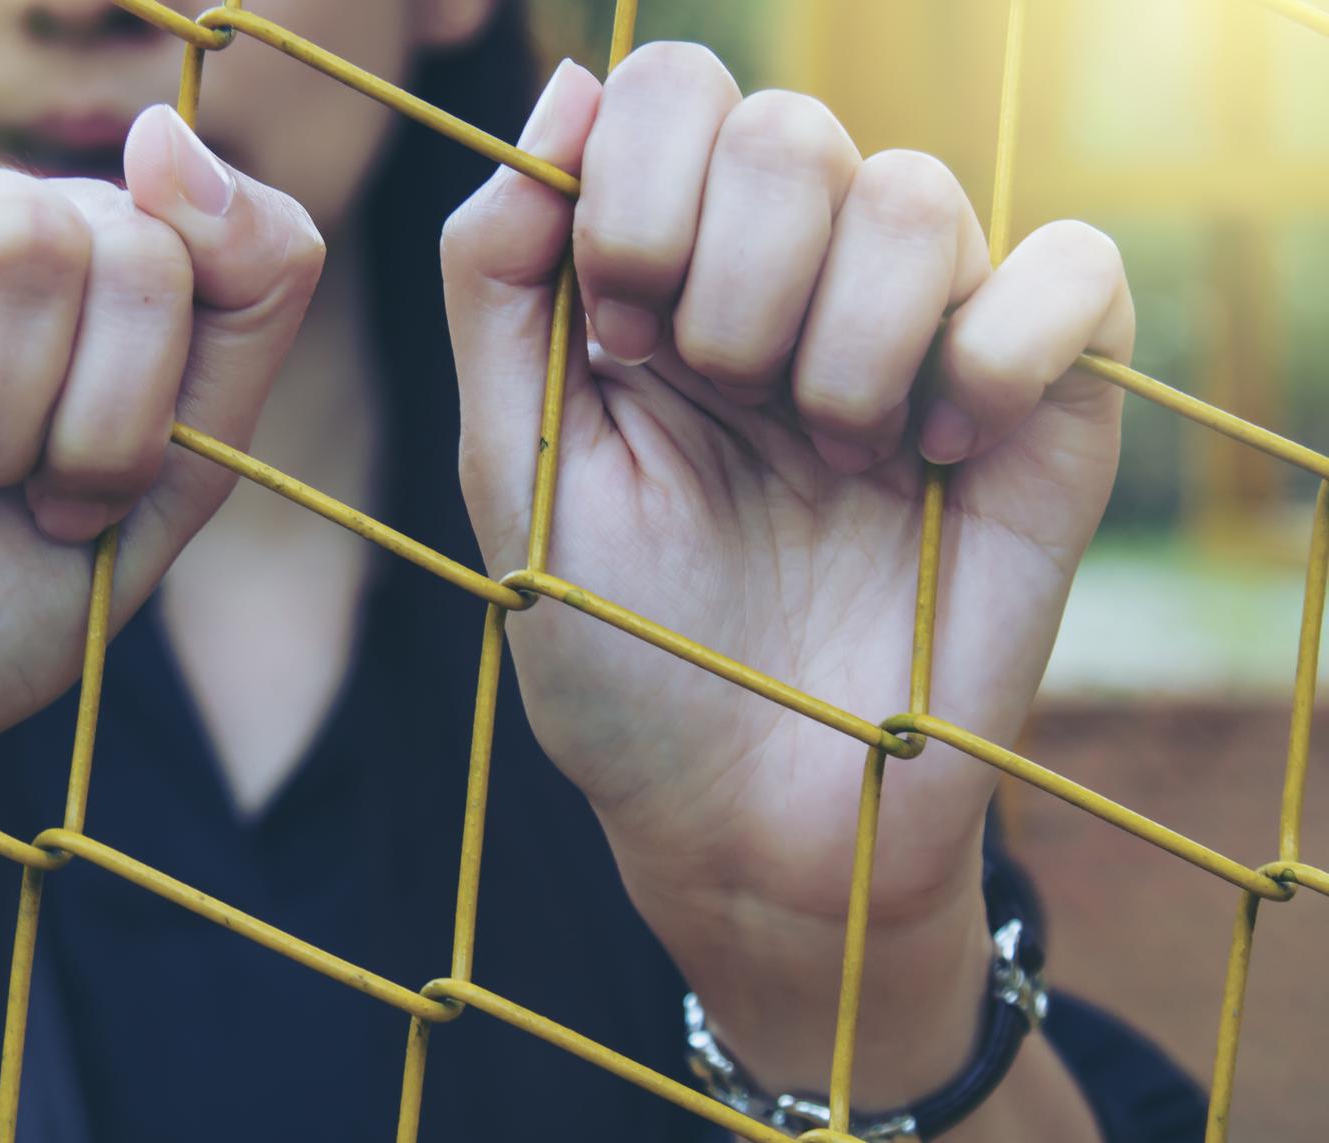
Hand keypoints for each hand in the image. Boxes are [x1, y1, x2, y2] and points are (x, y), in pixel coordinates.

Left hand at [442, 45, 1129, 1088]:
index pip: (680, 88)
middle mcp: (801, 283)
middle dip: (728, 275)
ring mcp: (927, 337)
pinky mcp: (1047, 410)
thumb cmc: (619, 650)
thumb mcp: (510, 464)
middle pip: (793, 129)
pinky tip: (936, 454)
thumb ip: (500, 277)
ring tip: (826, 456)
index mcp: (671, 276)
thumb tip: (569, 85)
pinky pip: (1072, 273)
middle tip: (715, 397)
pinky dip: (1001, 347)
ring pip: (915, 196)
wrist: (742, 819)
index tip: (620, 338)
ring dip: (840, 340)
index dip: (642, 187)